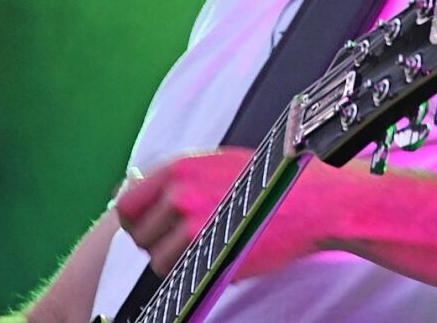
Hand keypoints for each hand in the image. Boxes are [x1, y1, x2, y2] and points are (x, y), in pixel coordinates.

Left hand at [115, 147, 359, 278]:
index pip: (126, 204)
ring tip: (206, 246)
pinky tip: (220, 254)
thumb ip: (178, 179)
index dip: (136, 221)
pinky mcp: (211, 253)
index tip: (148, 227)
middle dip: (156, 242)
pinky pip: (183, 274)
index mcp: (179, 167)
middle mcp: (180, 193)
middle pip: (139, 236)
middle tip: (183, 240)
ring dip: (176, 260)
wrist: (310, 199)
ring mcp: (194, 224)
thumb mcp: (216, 163)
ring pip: (158, 260)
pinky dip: (196, 272)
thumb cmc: (269, 179)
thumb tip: (140, 195)